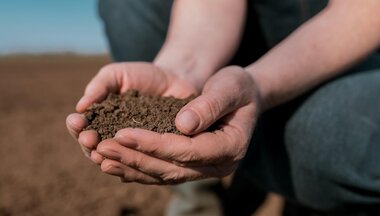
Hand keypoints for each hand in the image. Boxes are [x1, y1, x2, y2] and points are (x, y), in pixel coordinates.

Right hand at [66, 62, 197, 162]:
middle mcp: (114, 139)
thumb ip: (99, 86)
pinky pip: (143, 163)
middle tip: (88, 139)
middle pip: (95, 150)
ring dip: (107, 158)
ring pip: (117, 160)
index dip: (77, 128)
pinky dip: (135, 165)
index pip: (83, 129)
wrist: (174, 79)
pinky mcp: (153, 153)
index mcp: (100, 121)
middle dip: (88, 145)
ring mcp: (133, 148)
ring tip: (102, 153)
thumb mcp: (117, 74)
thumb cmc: (141, 76)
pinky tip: (130, 162)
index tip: (77, 122)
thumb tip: (80, 106)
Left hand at [95, 66, 261, 183]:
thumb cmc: (237, 87)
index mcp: (231, 147)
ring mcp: (205, 168)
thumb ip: (210, 105)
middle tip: (102, 148)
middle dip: (135, 158)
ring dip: (131, 166)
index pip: (188, 151)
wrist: (242, 95)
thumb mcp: (229, 87)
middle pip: (171, 167)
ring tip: (101, 157)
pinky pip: (162, 171)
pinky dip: (138, 168)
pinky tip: (115, 163)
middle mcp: (218, 165)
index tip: (123, 133)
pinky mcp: (191, 165)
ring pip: (163, 174)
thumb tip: (182, 125)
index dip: (154, 144)